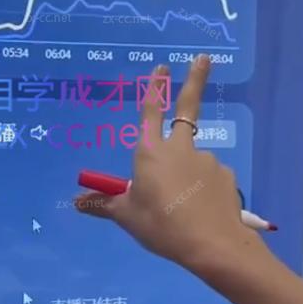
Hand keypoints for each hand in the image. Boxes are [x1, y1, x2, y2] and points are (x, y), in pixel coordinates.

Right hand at [74, 56, 248, 272]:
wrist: (213, 245)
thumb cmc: (162, 226)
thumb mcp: (127, 217)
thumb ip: (104, 205)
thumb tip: (76, 202)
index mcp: (150, 153)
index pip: (150, 112)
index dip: (154, 88)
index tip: (161, 67)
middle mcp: (180, 148)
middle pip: (187, 108)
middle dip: (194, 80)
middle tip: (203, 58)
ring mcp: (207, 160)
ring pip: (193, 159)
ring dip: (188, 172)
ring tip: (183, 208)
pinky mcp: (226, 176)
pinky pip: (209, 178)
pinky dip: (203, 188)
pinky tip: (200, 210)